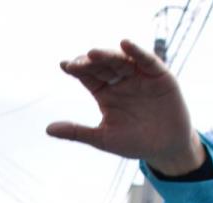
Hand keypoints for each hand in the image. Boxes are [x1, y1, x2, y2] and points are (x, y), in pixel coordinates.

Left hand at [46, 40, 204, 175]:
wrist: (165, 149)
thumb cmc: (134, 143)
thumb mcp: (102, 139)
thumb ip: (77, 132)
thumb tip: (47, 129)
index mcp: (105, 93)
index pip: (88, 76)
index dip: (77, 70)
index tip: (64, 65)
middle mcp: (120, 81)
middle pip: (103, 66)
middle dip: (90, 62)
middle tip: (78, 62)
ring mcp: (139, 76)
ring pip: (121, 61)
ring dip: (108, 56)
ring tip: (94, 53)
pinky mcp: (158, 75)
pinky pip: (147, 60)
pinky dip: (137, 51)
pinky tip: (125, 44)